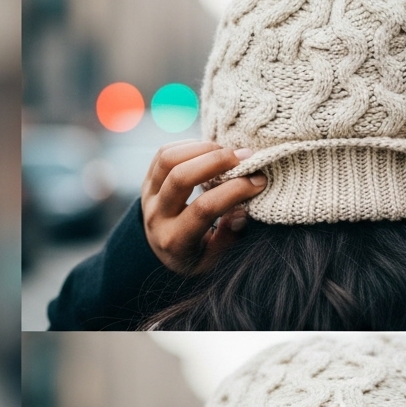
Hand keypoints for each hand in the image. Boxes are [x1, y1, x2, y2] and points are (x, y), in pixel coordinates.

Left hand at [141, 140, 266, 274]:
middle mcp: (156, 216)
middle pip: (181, 177)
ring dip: (202, 148)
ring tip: (228, 152)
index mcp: (174, 240)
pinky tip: (209, 151)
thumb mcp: (212, 260)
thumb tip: (242, 210)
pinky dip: (189, 145)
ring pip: (169, 159)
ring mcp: (148, 196)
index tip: (258, 181)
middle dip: (217, 160)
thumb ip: (228, 237)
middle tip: (245, 157)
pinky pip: (163, 153)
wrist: (159, 252)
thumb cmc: (194, 255)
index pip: (204, 208)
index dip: (234, 190)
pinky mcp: (147, 181)